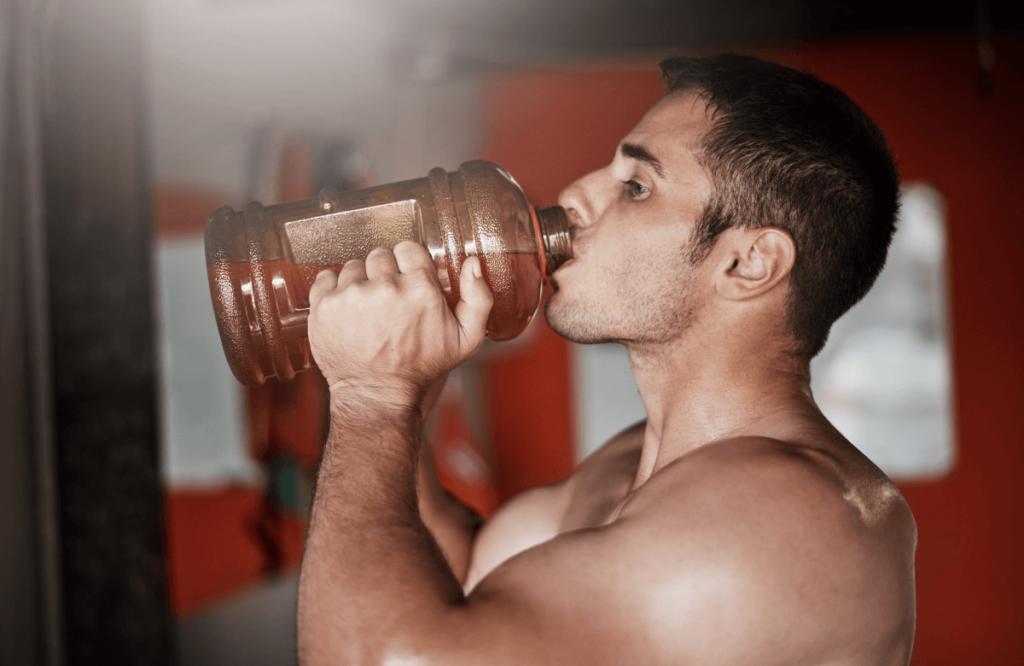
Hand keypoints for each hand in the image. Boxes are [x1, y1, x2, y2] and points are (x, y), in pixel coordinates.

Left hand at [307, 241, 492, 407]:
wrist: (377, 395)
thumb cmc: (421, 368)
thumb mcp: (466, 340)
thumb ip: (478, 298)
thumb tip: (472, 264)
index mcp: (419, 287)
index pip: (408, 248)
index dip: (408, 264)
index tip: (406, 281)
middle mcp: (385, 286)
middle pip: (380, 255)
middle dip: (384, 273)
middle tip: (387, 300)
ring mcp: (351, 294)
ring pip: (353, 266)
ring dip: (360, 282)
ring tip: (367, 310)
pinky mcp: (325, 305)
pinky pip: (326, 278)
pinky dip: (333, 289)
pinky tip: (345, 309)